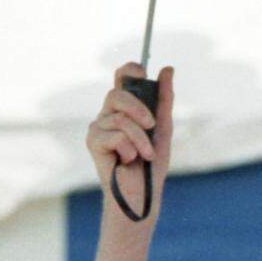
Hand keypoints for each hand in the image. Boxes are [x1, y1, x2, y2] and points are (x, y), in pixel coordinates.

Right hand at [86, 62, 174, 204]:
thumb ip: (164, 99)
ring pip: (121, 119)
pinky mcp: (93, 142)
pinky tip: (127, 161)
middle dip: (139, 109)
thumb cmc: (151, 162)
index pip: (121, 78)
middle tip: (151, 126)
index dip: (129, 69)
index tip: (142, 72)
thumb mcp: (163, 127)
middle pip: (118, 94)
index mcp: (125, 107)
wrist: (142, 192)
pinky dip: (129, 150)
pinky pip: (115, 136)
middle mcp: (108, 114)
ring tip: (145, 155)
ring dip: (140, 139)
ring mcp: (98, 127)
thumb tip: (168, 68)